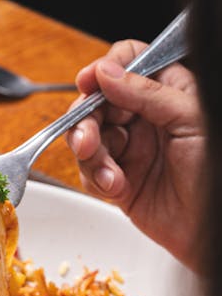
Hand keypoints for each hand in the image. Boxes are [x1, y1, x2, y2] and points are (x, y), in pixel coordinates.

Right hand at [66, 40, 203, 270]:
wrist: (213, 231)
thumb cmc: (217, 175)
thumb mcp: (190, 120)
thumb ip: (146, 93)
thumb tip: (107, 72)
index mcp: (168, 92)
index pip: (128, 63)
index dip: (105, 69)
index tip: (89, 83)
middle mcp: (146, 117)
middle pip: (97, 101)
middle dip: (86, 119)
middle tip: (87, 139)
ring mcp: (131, 149)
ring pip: (87, 136)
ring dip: (89, 153)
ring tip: (107, 170)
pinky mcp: (118, 180)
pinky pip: (89, 171)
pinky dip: (96, 178)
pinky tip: (116, 186)